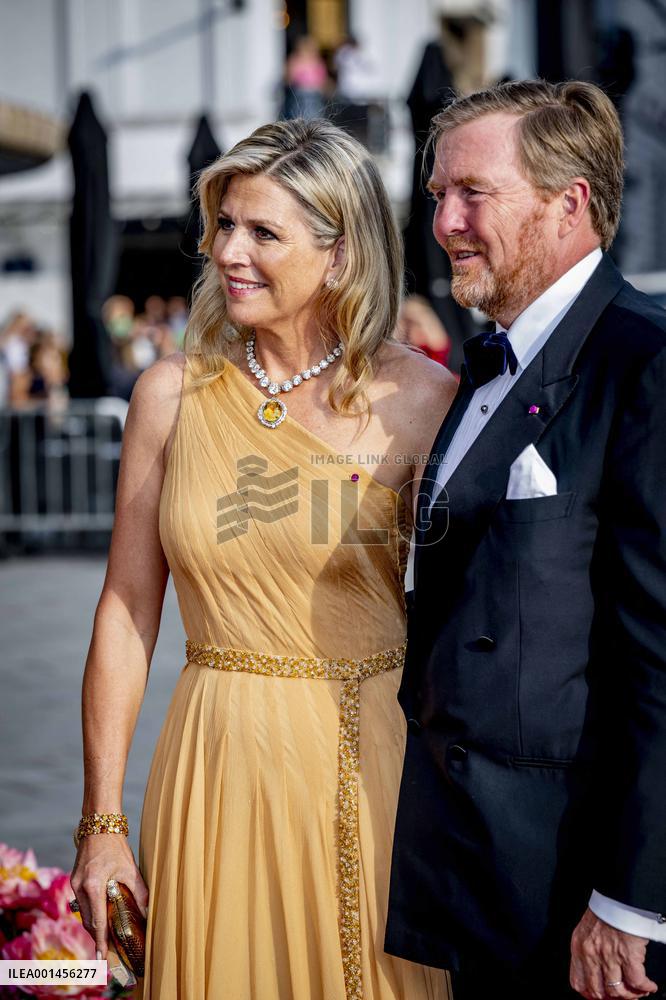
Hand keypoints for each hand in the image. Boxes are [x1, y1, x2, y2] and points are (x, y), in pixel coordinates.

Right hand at [70, 834, 147, 959]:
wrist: (99, 825)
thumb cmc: (116, 846)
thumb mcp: (130, 869)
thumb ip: (139, 892)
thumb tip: (148, 911)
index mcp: (93, 885)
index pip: (96, 920)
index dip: (101, 941)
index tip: (102, 958)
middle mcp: (80, 887)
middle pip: (88, 920)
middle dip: (97, 937)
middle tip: (107, 952)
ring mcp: (74, 883)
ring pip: (83, 913)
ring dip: (93, 925)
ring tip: (105, 939)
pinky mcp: (74, 880)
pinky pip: (81, 903)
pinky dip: (90, 913)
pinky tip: (98, 918)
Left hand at [570, 907, 657, 998]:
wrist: (619, 895)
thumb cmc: (606, 909)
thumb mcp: (587, 929)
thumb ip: (588, 950)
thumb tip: (597, 972)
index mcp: (578, 947)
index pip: (578, 983)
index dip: (591, 994)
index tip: (602, 996)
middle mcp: (591, 954)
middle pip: (597, 992)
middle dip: (612, 999)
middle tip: (623, 996)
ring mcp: (609, 956)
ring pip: (617, 991)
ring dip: (630, 996)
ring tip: (638, 992)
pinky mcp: (628, 955)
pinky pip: (637, 982)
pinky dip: (645, 988)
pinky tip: (649, 986)